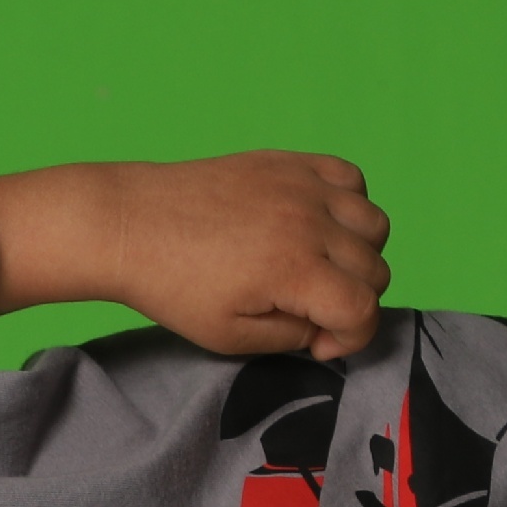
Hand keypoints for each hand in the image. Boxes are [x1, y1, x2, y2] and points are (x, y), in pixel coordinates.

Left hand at [0, 154, 394, 360]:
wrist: (130, 224)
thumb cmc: (172, 286)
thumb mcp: (230, 337)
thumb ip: (291, 337)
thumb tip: (326, 326)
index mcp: (295, 270)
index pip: (364, 309)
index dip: (352, 337)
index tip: (319, 344)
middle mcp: (310, 222)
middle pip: (375, 269)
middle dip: (353, 300)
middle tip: (311, 311)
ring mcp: (303, 186)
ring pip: (375, 223)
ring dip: (359, 253)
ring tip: (318, 267)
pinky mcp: (289, 163)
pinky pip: (351, 178)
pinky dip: (348, 204)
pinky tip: (317, 225)